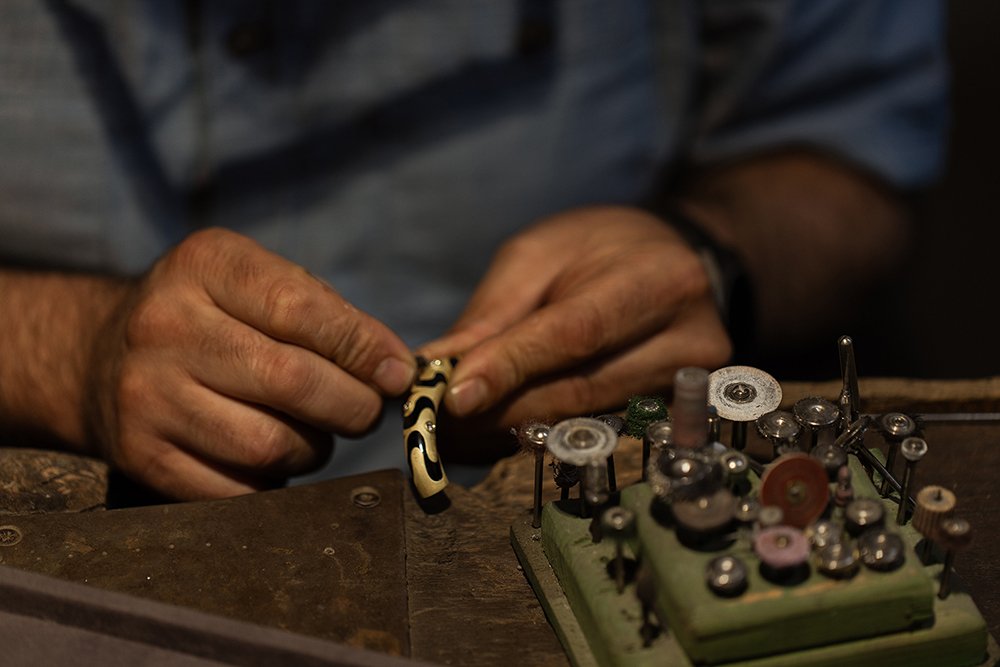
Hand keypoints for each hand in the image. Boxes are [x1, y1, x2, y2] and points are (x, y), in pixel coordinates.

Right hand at [86, 228, 415, 498]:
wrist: (100, 356)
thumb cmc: (213, 318)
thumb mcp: (257, 284)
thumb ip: (329, 317)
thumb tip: (394, 371)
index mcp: (204, 265)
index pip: (300, 309)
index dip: (363, 348)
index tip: (398, 373)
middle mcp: (165, 325)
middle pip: (291, 381)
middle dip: (352, 405)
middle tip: (365, 410)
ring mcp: (146, 394)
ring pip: (270, 444)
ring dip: (316, 447)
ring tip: (315, 431)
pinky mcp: (140, 454)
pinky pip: (238, 490)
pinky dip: (275, 481)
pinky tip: (272, 456)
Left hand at [420, 206, 732, 428]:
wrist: (670, 263)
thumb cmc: (598, 249)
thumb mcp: (537, 255)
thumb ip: (493, 313)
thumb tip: (438, 369)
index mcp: (658, 279)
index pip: (576, 334)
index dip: (512, 369)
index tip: (454, 396)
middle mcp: (686, 340)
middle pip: (579, 390)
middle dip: (498, 410)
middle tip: (437, 422)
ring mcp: (684, 386)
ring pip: (580, 420)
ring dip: (509, 429)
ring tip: (456, 428)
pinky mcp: (670, 414)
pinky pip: (589, 431)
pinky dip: (534, 433)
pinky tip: (495, 429)